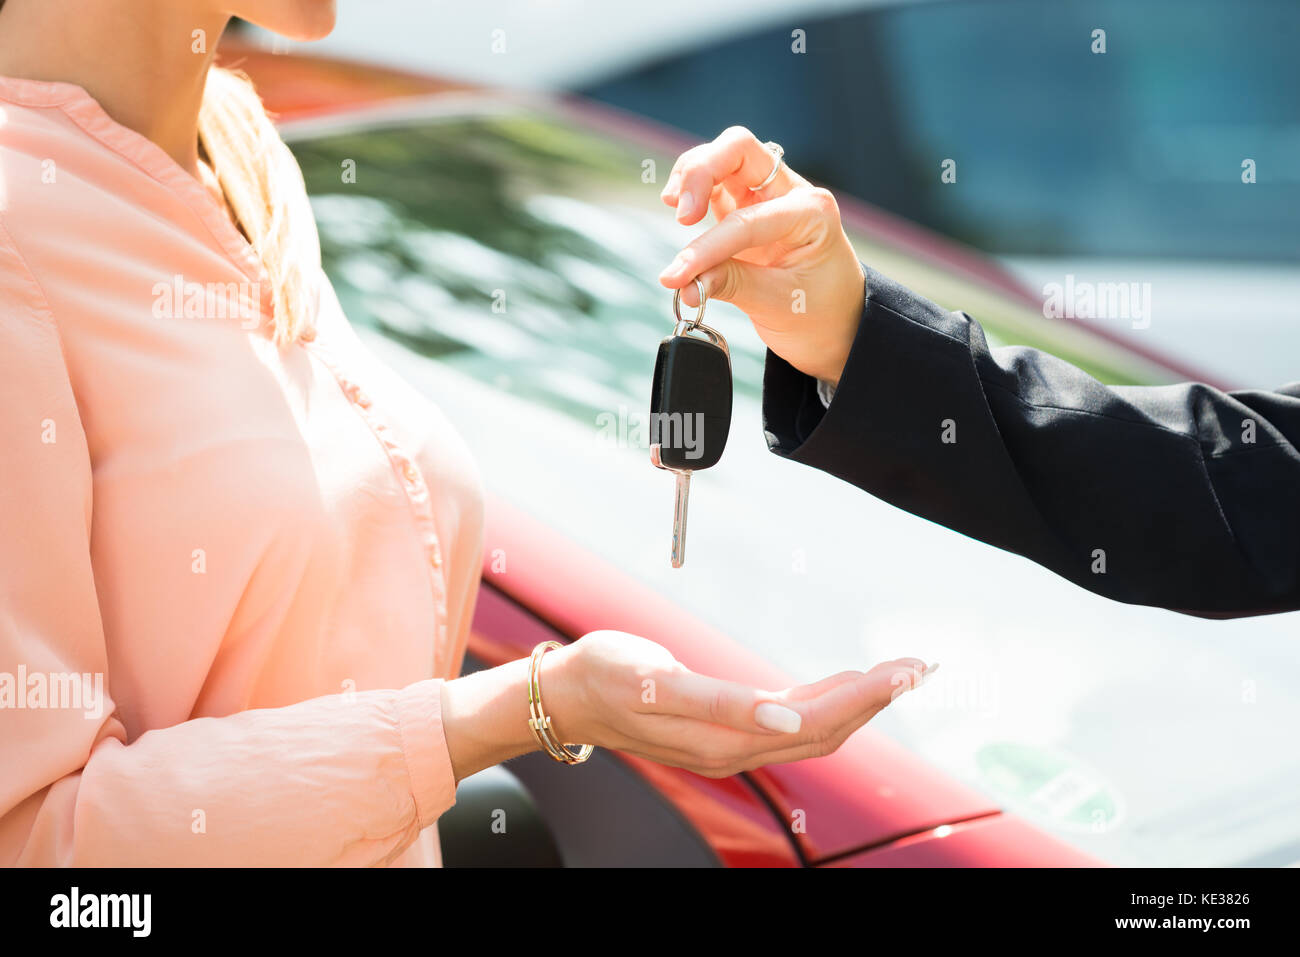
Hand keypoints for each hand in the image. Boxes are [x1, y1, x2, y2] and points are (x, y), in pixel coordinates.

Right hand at [541, 630, 932, 777]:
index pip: (816, 723)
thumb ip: (720, 704)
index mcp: (723, 738)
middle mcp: (734, 748)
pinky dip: (828, 702)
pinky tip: (844, 683)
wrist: (566, 695)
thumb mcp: (654, 682)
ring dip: (859, 702)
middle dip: (877, 698)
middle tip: (920, 666)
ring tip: (898, 672)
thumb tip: (785, 719)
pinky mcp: (723, 729)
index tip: (905, 671)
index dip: (866, 697)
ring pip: (814, 729)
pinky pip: (791, 723)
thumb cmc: (604, 676)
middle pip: (827, 731)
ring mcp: (730, 743)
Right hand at [658, 126, 865, 385]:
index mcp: (812, 212)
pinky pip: (714, 180)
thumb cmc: (819, 311)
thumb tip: (685, 284)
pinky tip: (682, 209)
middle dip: (701, 172)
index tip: (676, 276)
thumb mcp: (779, 305)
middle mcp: (790, 191)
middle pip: (738, 149)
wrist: (836, 321)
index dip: (706, 248)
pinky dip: (692, 188)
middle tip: (682, 215)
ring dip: (692, 174)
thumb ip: (731, 285)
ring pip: (722, 156)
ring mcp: (766, 193)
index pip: (747, 221)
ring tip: (675, 207)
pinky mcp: (745, 204)